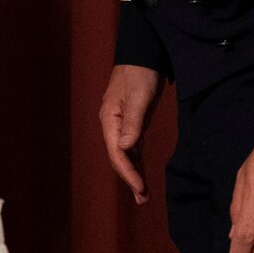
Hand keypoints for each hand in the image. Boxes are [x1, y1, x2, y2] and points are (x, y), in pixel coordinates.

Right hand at [98, 64, 163, 203]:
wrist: (144, 54)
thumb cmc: (141, 74)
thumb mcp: (139, 97)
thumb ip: (132, 122)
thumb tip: (124, 148)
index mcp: (109, 119)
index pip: (116, 152)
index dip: (127, 172)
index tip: (140, 188)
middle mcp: (112, 124)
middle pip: (118, 157)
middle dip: (130, 178)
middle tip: (143, 198)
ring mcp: (121, 123)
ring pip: (125, 154)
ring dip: (133, 173)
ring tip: (142, 194)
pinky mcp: (131, 122)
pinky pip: (132, 146)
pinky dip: (136, 161)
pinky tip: (141, 173)